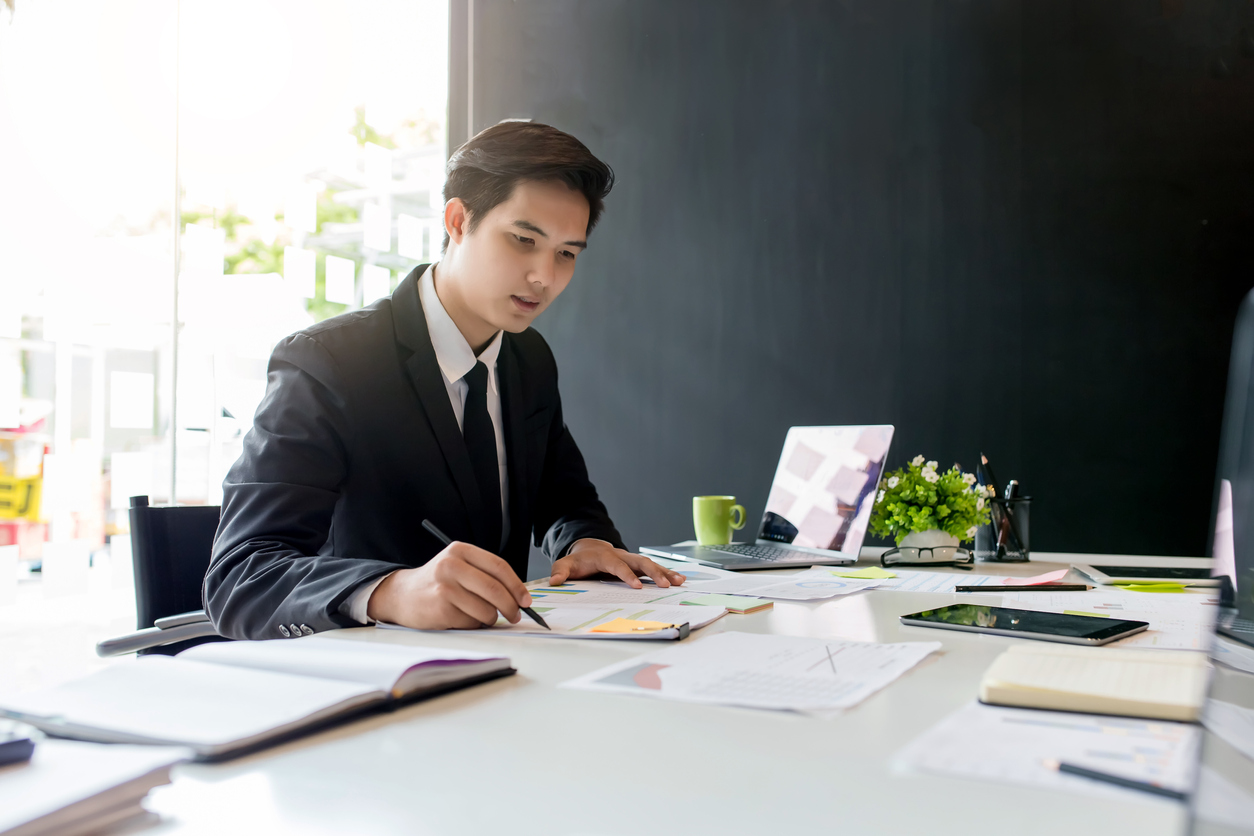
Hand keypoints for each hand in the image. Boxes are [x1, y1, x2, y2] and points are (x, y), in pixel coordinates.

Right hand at [366, 541, 531, 629]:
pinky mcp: (440, 608)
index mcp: (460, 550)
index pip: (499, 567)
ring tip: (480, 615)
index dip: (517, 586)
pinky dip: (473, 625)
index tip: (526, 600)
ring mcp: (444, 587)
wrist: (402, 595)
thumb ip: (484, 575)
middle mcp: (451, 565)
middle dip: (510, 606)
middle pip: (495, 589)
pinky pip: (471, 622)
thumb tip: (518, 597)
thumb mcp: (458, 566)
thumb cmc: (437, 582)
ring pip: (486, 610)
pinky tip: (460, 618)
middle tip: (515, 615)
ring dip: (490, 618)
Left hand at [549, 539, 685, 588]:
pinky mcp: (637, 564)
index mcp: (606, 557)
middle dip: (654, 573)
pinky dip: (666, 572)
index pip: (619, 566)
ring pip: (651, 563)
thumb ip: (560, 572)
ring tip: (679, 581)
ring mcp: (631, 559)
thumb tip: (554, 581)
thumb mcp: (566, 564)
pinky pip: (654, 567)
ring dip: (665, 572)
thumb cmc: (579, 560)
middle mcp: (622, 555)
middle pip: (641, 561)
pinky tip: (679, 579)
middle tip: (665, 584)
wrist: (589, 548)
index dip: (628, 575)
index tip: (637, 586)